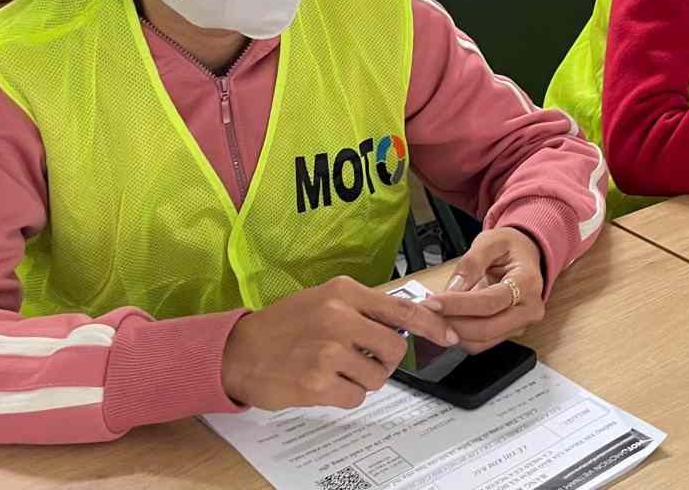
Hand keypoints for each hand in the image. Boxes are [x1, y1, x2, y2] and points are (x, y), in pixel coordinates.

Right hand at [221, 275, 457, 410]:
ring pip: (378, 376)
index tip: (449, 335)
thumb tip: (404, 323)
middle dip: (386, 360)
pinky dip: (345, 395)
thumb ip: (362, 308)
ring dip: (363, 379)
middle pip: (394, 348)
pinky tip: (324, 383)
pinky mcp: (317, 383)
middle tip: (363, 359)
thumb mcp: (323, 300)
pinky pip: (356, 397)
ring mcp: (328, 351)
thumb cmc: (283, 326)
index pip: (402, 308)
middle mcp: (338, 317)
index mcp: (343, 292)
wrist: (238, 351)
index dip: (432, 325)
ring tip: (335, 369)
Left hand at [423, 228, 545, 353]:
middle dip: (452, 323)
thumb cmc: (510, 247)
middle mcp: (528, 309)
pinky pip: (480, 343)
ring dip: (453, 331)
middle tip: (426, 313)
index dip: (459, 305)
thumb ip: (472, 263)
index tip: (432, 302)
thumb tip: (454, 288)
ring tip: (432, 316)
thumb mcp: (491, 241)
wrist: (524, 256)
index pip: (491, 301)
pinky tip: (445, 320)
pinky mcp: (507, 333)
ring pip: (482, 341)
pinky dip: (459, 335)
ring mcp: (520, 324)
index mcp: (528, 282)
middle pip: (487, 328)